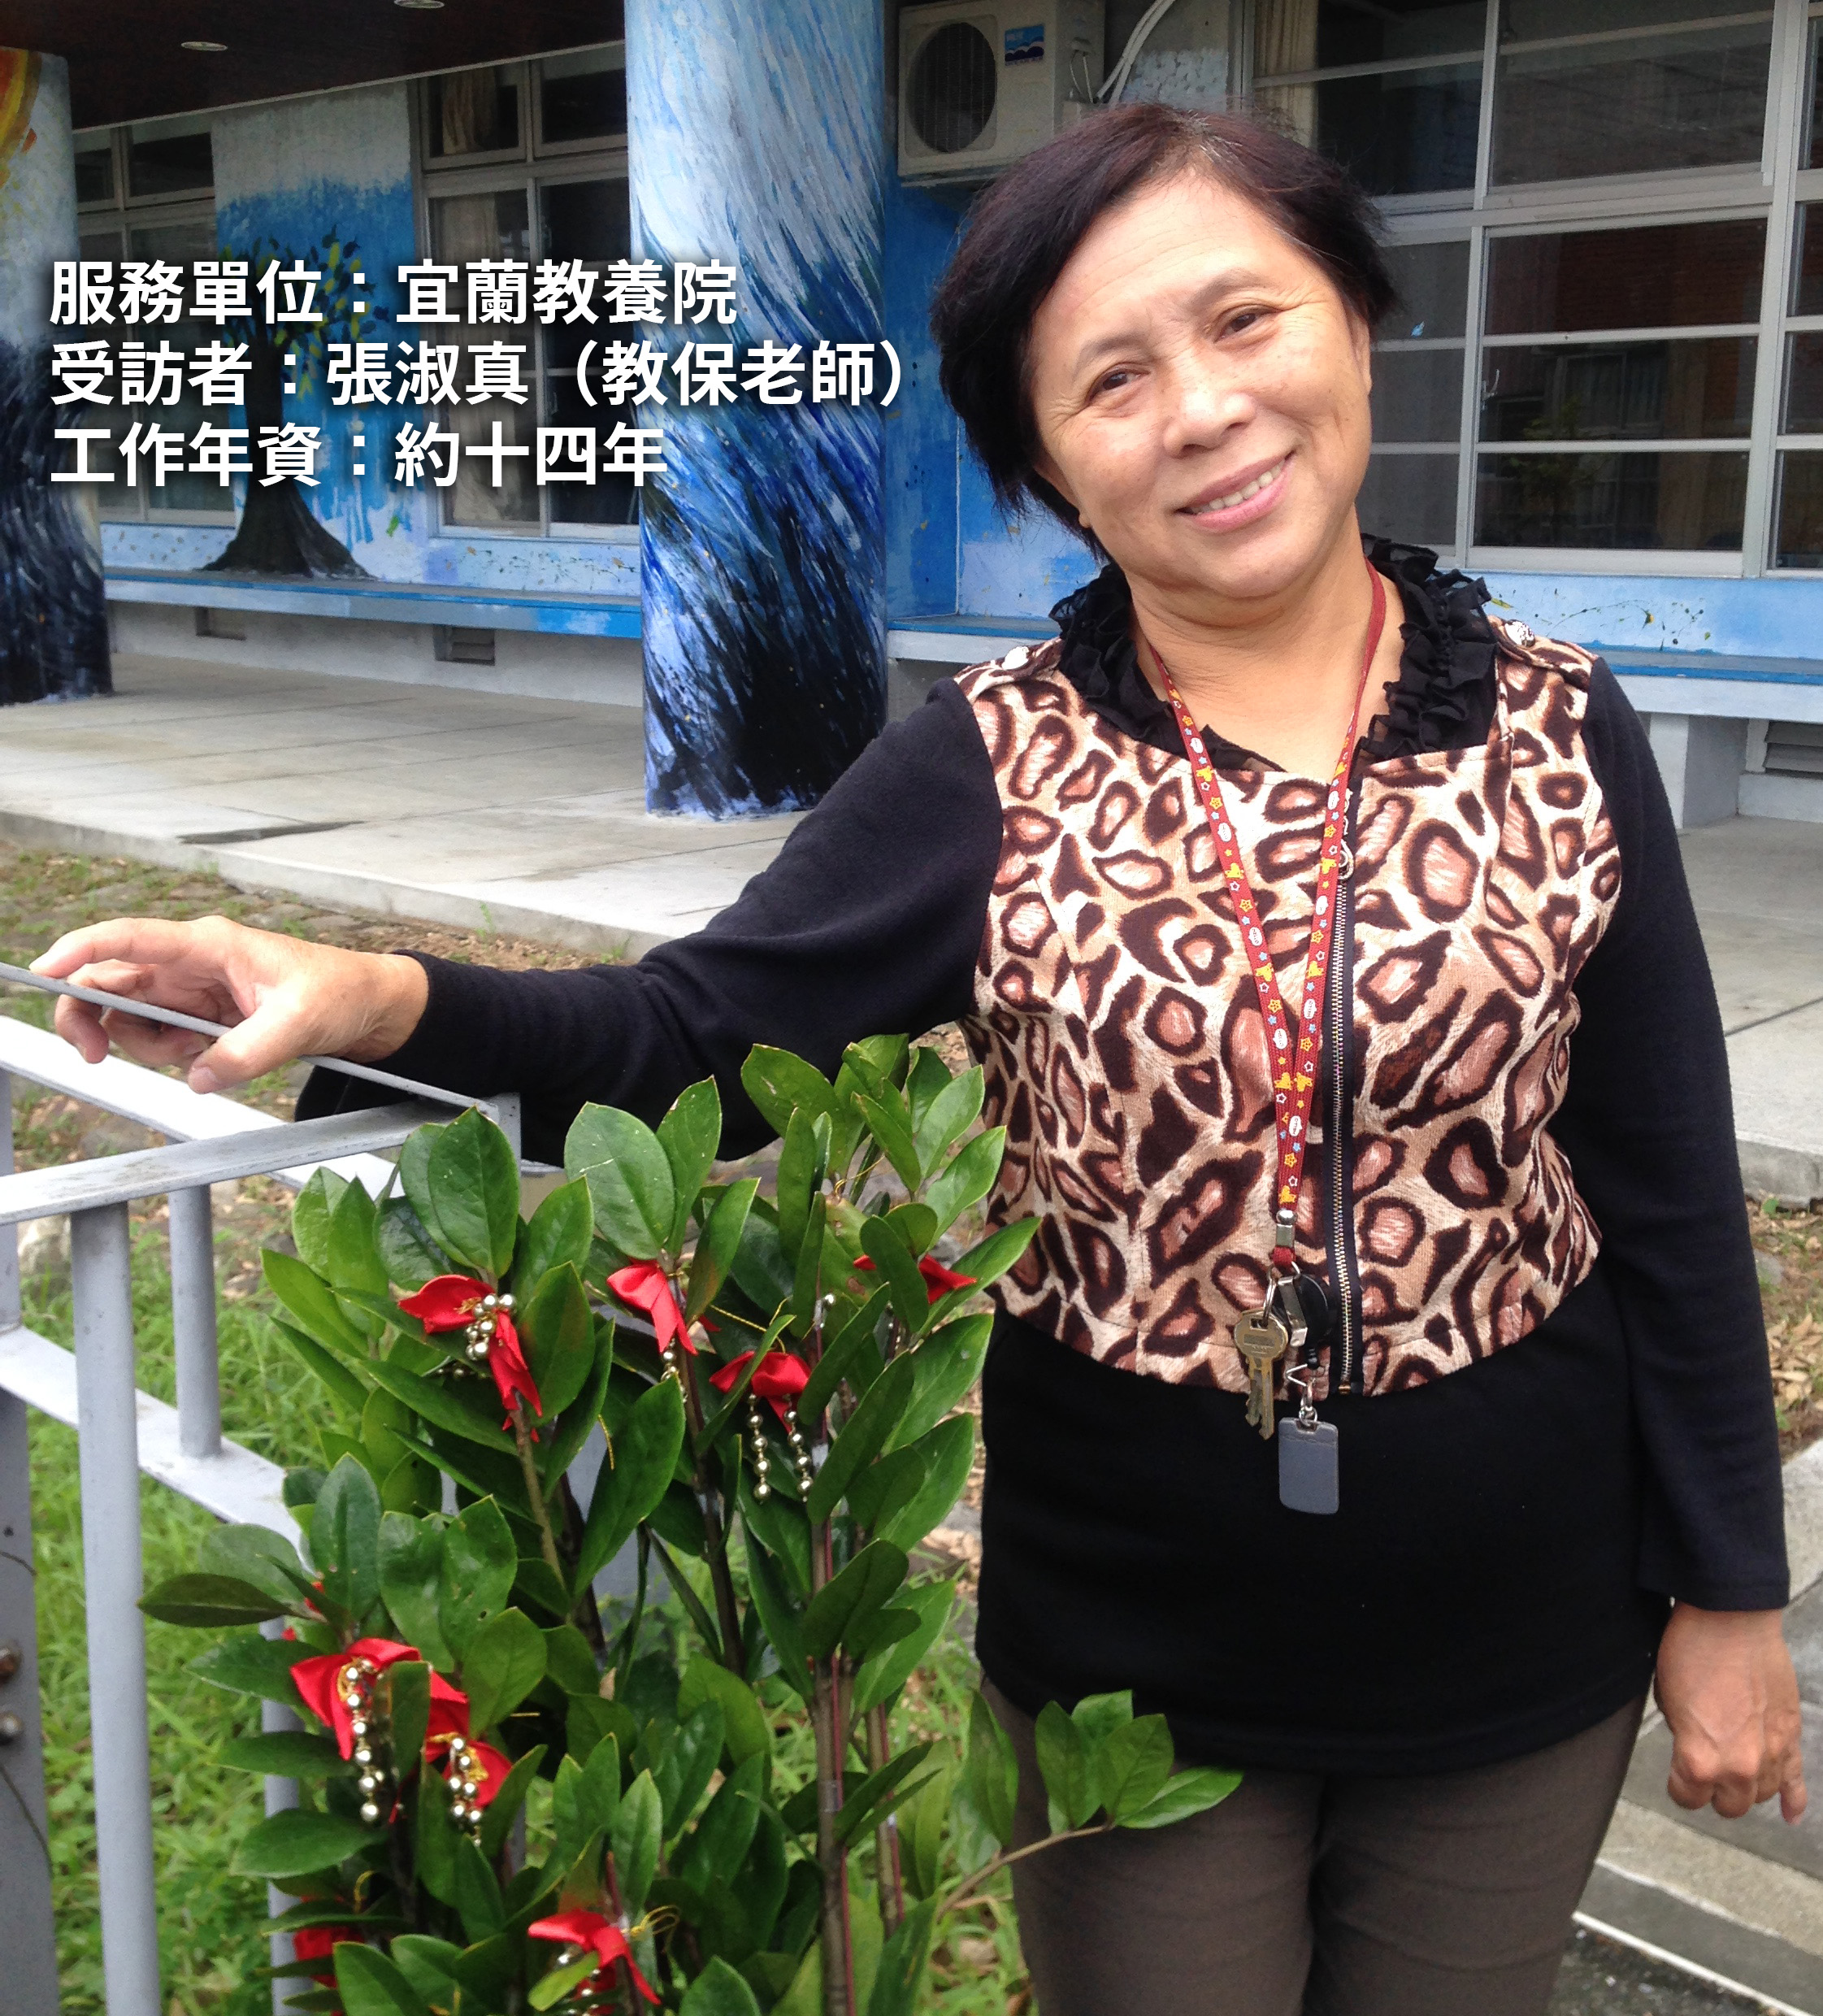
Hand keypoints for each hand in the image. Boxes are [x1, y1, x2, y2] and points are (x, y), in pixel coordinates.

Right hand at [32, 915, 429, 1094]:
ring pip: (129, 1015)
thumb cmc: (339, 992)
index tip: (43, 972)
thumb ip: (247, 1052)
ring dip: (142, 1044)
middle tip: (94, 1055)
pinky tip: (204, 1058)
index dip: (78, 950)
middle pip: (108, 980)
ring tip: (193, 1056)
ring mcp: (193, 989)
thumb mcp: (299, 1023)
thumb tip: (198, 1078)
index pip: (127, 937)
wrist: (367, 1006)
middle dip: (90, 1017)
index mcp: (208, 944)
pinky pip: (159, 1035)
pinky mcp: (201, 1014)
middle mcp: (191, 962)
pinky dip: (168, 1054)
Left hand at [1654, 1601, 1806, 1822]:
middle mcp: (1739, 1766)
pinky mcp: (1791, 1737)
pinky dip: (1795, 1800)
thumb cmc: (1690, 1652)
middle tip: (1705, 1772)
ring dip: (1746, 1787)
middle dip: (1714, 1792)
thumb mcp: (1667, 1701)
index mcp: (1700, 1760)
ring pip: (1760, 1795)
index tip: (1677, 1777)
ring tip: (1733, 1770)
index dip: (1679, 1786)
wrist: (1730, 1619)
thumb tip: (1694, 1750)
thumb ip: (1683, 1739)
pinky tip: (1790, 1814)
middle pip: (1729, 1805)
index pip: (1687, 1798)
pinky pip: (1797, 1782)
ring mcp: (1771, 1754)